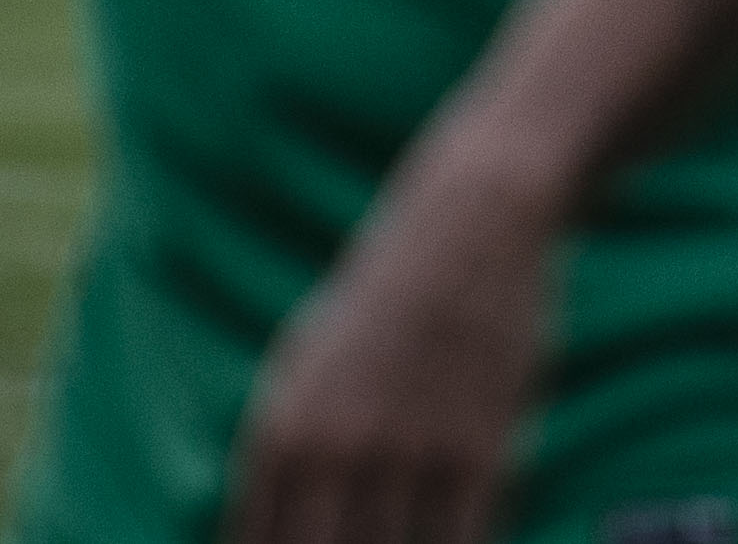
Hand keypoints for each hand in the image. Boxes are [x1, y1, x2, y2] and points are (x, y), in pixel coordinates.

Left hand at [226, 141, 559, 543]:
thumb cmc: (386, 301)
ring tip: (400, 537)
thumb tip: (260, 535)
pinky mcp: (478, 453)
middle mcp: (333, 452)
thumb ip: (282, 459)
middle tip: (359, 539)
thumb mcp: (303, 370)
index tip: (315, 543)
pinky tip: (453, 538)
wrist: (474, 225)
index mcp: (280, 435)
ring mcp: (407, 454)